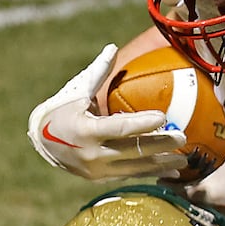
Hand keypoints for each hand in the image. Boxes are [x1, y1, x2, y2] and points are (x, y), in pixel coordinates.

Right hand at [27, 44, 186, 179]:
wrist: (40, 141)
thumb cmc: (62, 109)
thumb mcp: (77, 90)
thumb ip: (98, 72)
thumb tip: (112, 47)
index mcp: (86, 130)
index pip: (119, 128)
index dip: (142, 123)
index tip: (163, 117)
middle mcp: (92, 154)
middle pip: (133, 151)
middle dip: (160, 145)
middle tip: (182, 137)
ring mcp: (96, 170)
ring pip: (135, 168)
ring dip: (161, 164)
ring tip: (184, 158)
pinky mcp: (100, 178)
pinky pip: (130, 175)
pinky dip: (151, 172)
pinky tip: (171, 170)